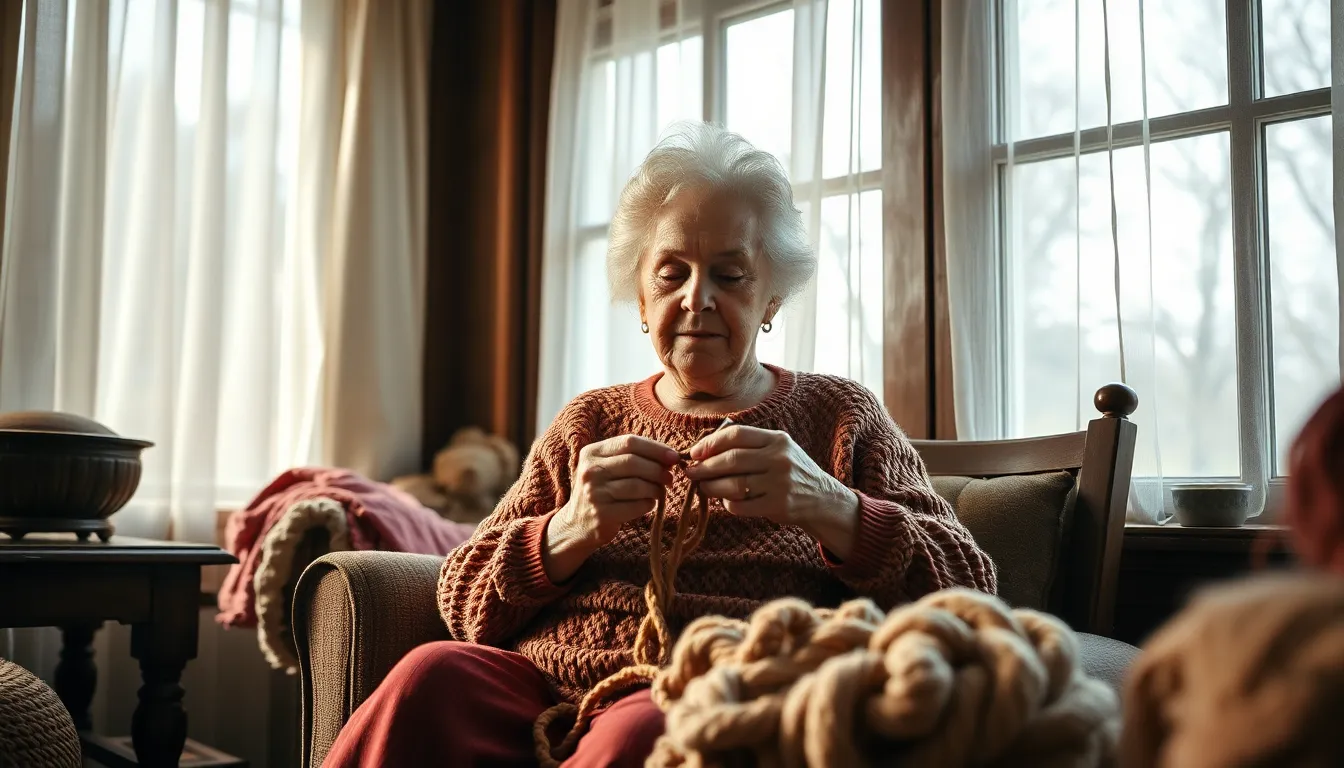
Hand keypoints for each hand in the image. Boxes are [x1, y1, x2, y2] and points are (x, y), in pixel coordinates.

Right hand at [555, 434, 678, 547]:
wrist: (577, 523)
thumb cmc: (601, 490)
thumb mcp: (606, 467)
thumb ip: (632, 457)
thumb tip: (670, 457)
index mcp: (592, 452)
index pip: (629, 442)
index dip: (656, 448)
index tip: (674, 456)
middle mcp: (590, 471)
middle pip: (634, 462)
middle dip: (658, 469)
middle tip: (670, 477)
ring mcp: (594, 493)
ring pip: (637, 485)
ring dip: (656, 488)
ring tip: (660, 491)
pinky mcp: (602, 514)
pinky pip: (636, 506)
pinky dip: (649, 504)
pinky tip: (648, 503)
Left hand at [685, 425, 859, 556]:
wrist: (821, 498)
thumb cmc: (790, 472)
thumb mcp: (778, 449)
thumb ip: (749, 446)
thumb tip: (703, 450)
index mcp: (777, 439)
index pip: (736, 435)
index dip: (710, 443)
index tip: (694, 453)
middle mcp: (780, 458)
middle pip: (732, 460)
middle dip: (704, 467)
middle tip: (690, 472)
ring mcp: (780, 483)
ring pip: (734, 484)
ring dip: (712, 487)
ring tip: (703, 488)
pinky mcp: (778, 505)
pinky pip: (741, 505)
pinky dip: (727, 504)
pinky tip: (726, 501)